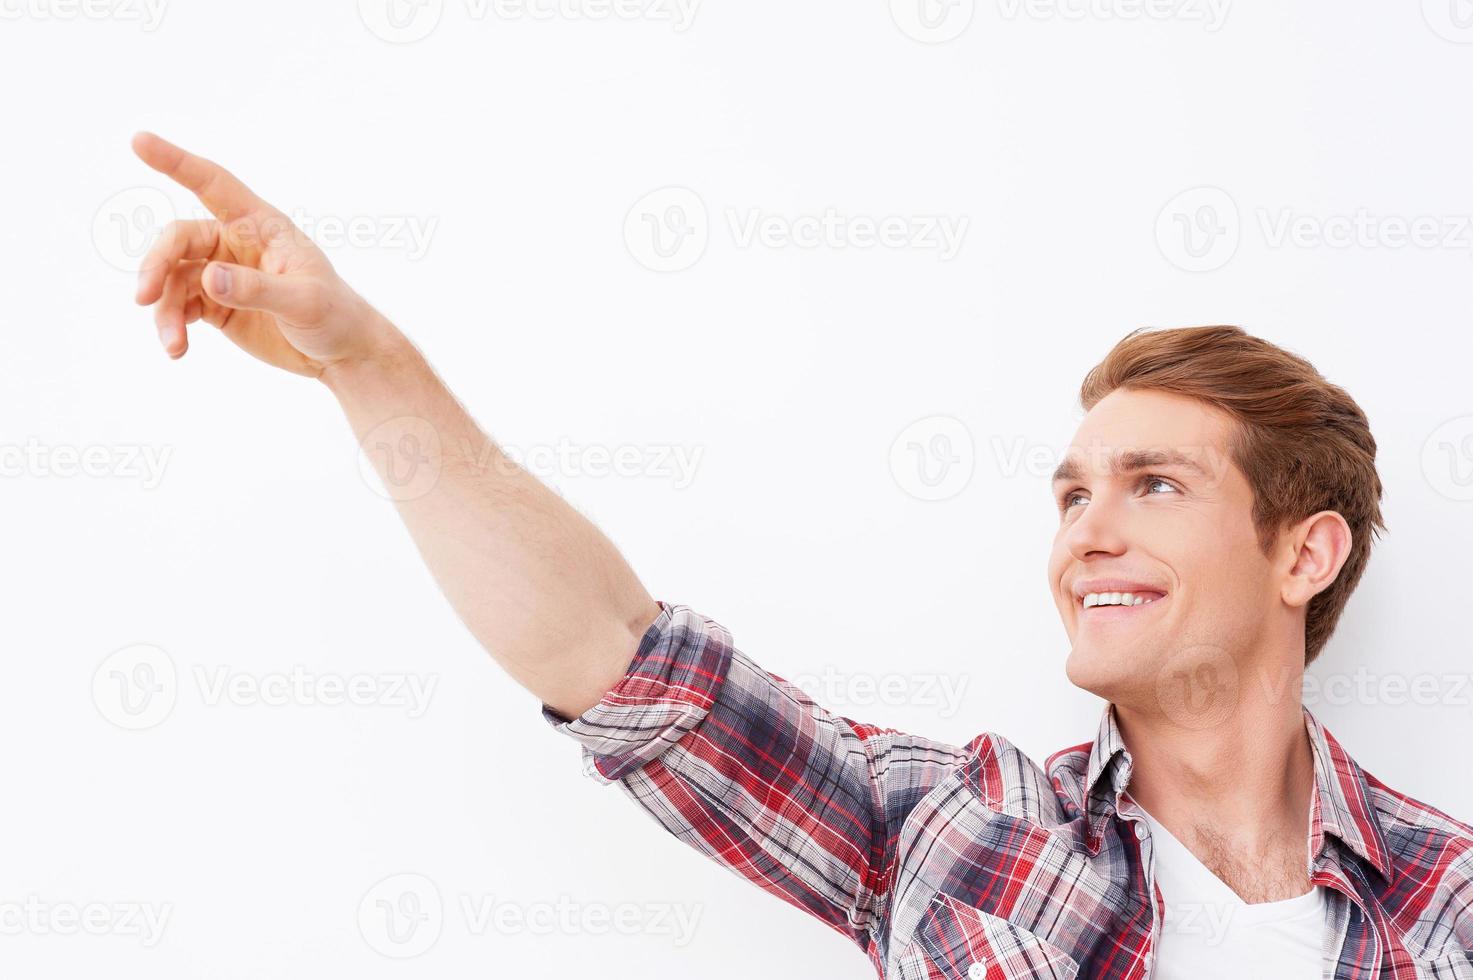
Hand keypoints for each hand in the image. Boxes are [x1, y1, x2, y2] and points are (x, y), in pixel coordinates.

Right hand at [131, 132, 398, 377]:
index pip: (213, 184)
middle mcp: (235, 243)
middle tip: (144, 297)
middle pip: (178, 239)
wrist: (342, 353)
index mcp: (261, 226)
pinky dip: (172, 324)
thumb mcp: (303, 301)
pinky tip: (177, 348)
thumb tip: (207, 276)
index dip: (176, 162)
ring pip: (173, 278)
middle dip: (157, 265)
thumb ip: (256, 288)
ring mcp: (222, 274)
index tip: (138, 140)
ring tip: (173, 344)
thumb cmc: (334, 315)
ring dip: (164, 309)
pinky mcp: (216, 304)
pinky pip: (179, 306)